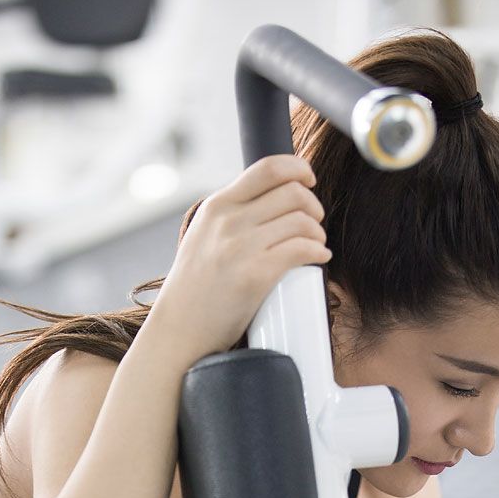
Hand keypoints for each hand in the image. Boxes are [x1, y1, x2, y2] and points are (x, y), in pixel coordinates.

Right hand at [151, 154, 330, 364]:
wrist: (179, 329)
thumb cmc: (195, 290)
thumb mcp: (204, 236)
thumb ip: (230, 216)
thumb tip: (270, 203)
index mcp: (217, 206)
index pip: (268, 168)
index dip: (298, 169)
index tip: (308, 181)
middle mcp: (229, 221)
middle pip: (293, 192)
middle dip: (313, 206)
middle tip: (315, 223)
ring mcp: (241, 248)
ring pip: (301, 221)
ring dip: (318, 232)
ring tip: (316, 244)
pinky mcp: (255, 276)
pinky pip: (301, 249)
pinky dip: (318, 251)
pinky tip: (319, 257)